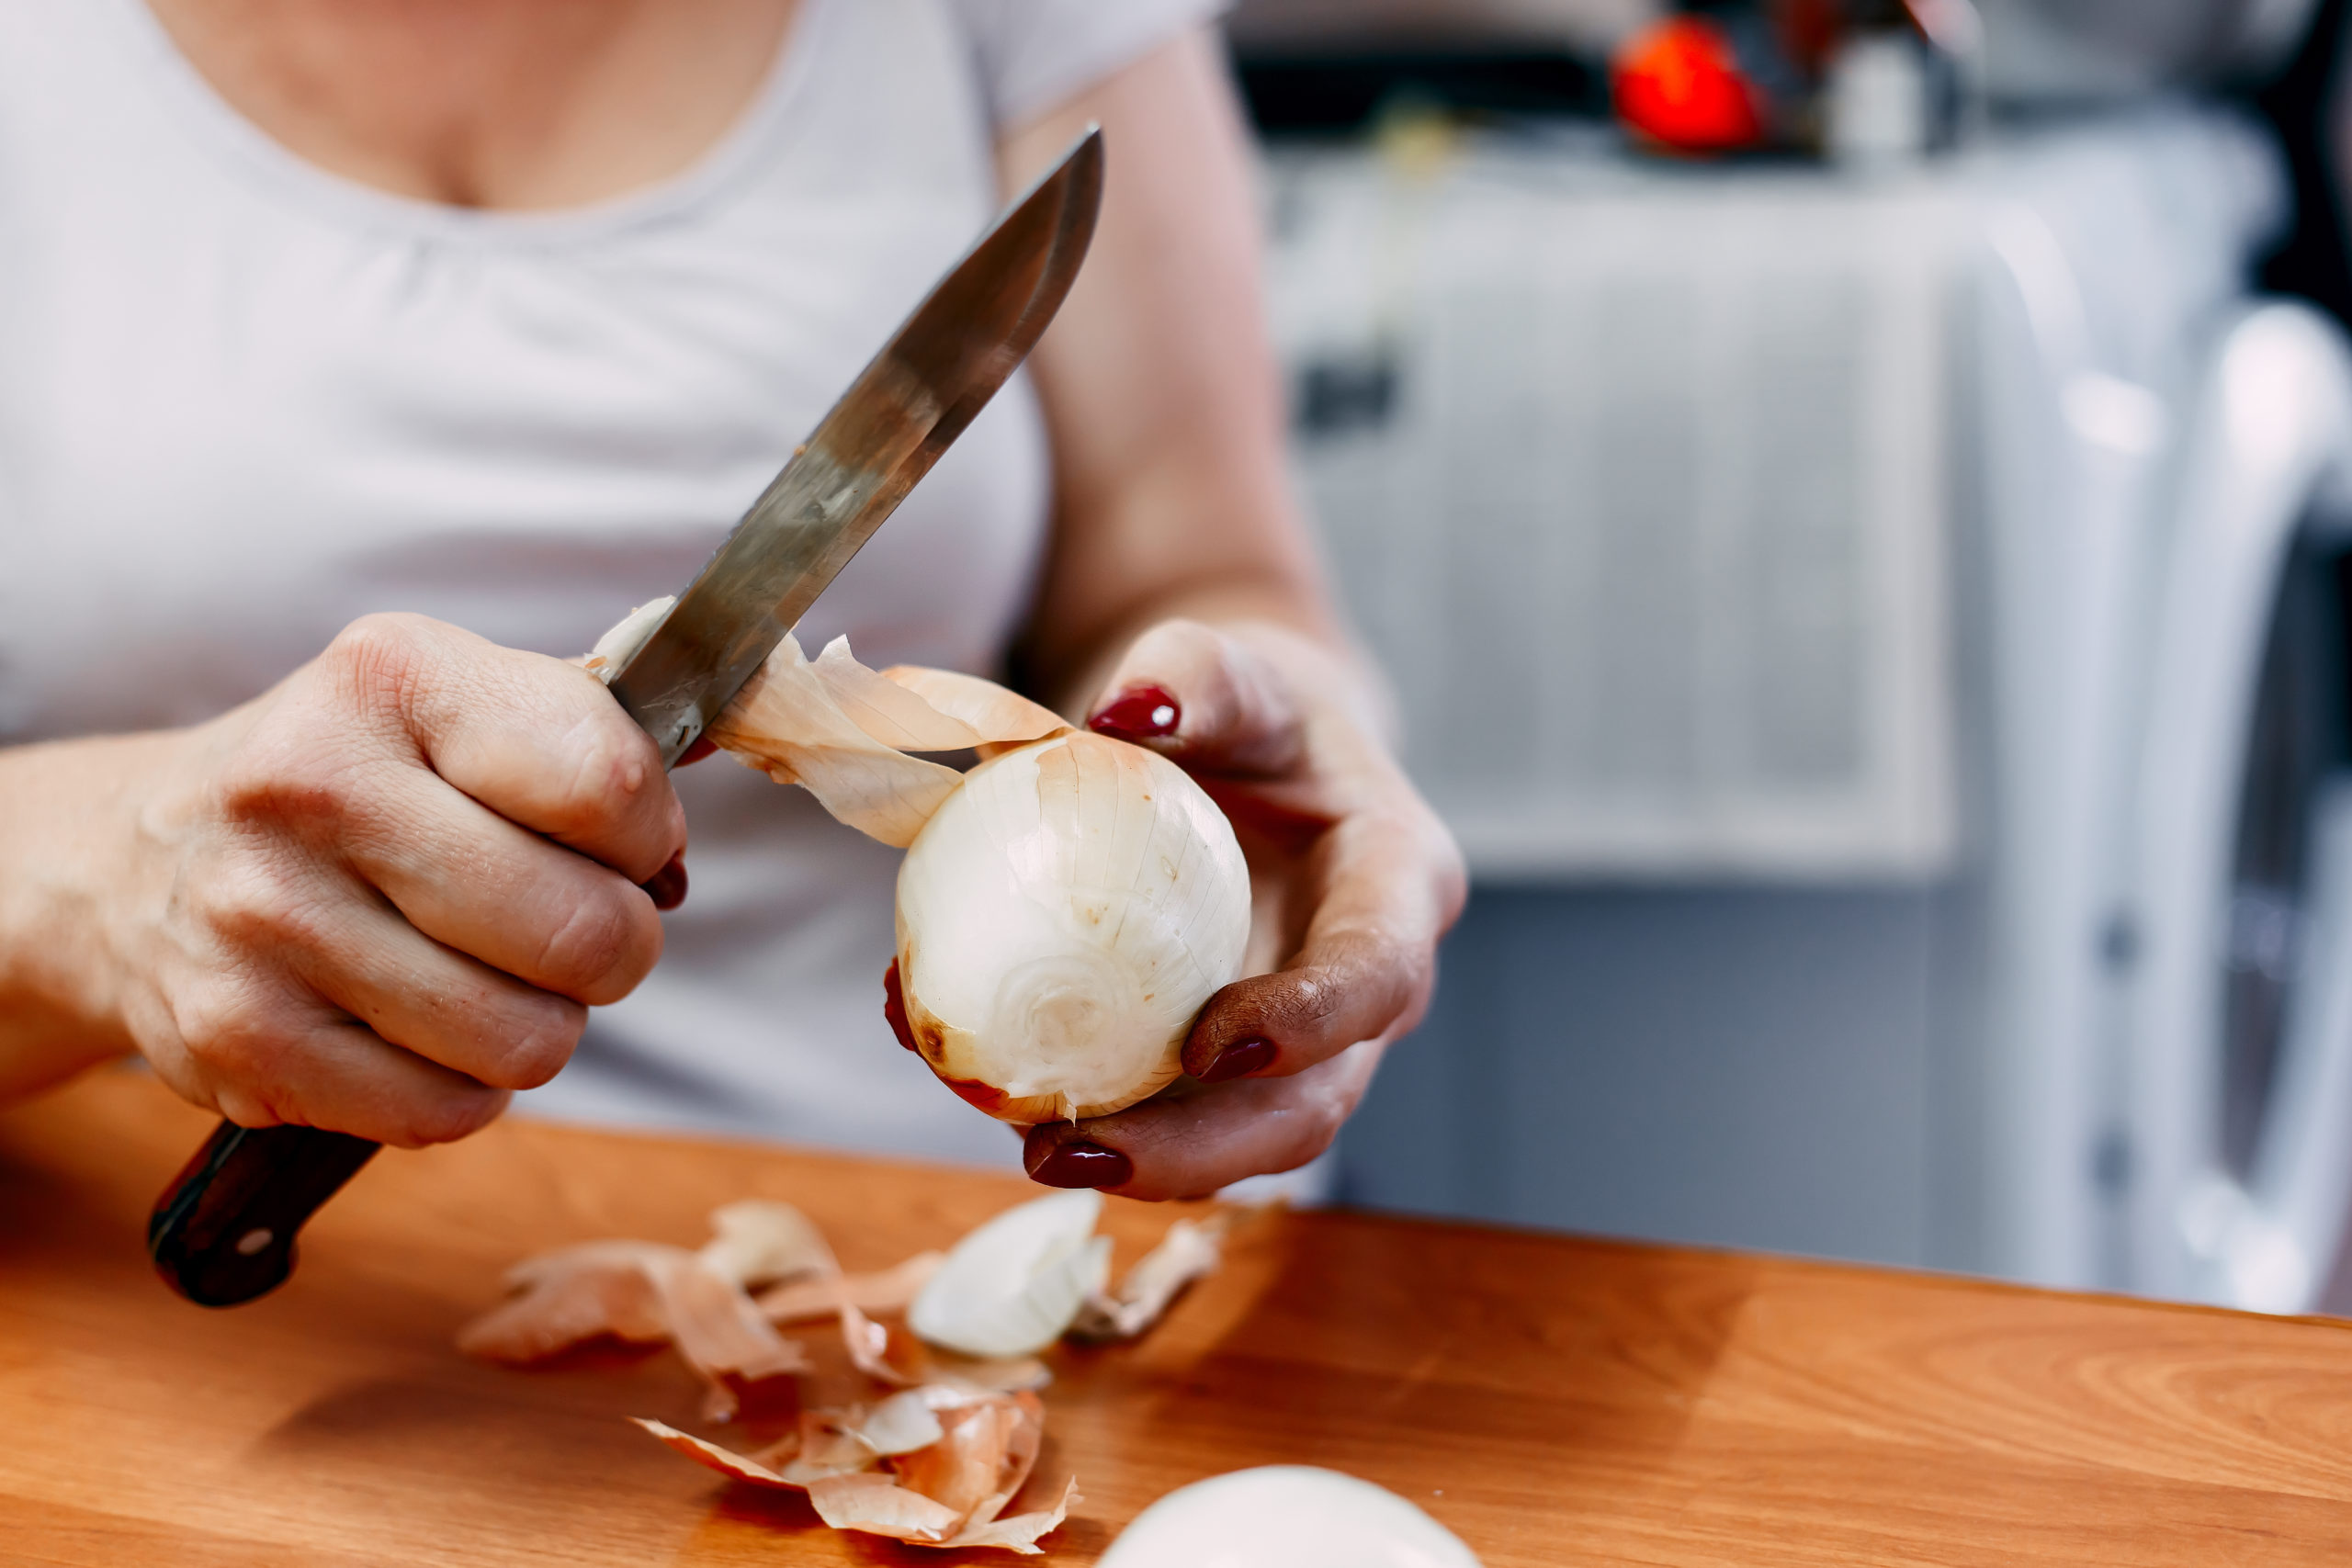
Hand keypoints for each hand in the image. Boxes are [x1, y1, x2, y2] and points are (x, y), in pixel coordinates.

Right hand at [101, 614, 682, 1145]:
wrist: (136, 860)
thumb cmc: (355, 781)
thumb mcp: (457, 705)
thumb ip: (593, 740)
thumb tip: (712, 787)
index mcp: (395, 677)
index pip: (610, 783)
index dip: (650, 836)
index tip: (620, 844)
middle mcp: (312, 785)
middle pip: (582, 931)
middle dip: (615, 947)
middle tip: (574, 931)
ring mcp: (263, 917)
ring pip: (525, 1039)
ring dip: (541, 1025)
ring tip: (489, 976)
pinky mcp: (236, 1038)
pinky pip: (444, 1113)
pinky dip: (464, 1088)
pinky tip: (421, 1030)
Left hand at [1019, 619, 1465, 1199]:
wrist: (1241, 748)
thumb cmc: (1249, 705)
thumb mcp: (1233, 666)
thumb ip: (1194, 674)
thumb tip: (1126, 715)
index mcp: (1397, 885)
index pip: (1378, 973)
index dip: (1311, 1025)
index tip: (1212, 1045)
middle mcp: (1366, 989)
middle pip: (1311, 1105)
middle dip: (1202, 1152)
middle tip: (1076, 1150)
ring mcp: (1301, 1045)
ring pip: (1238, 1137)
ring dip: (1139, 1161)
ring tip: (1026, 1148)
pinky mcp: (1225, 1069)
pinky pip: (1167, 1111)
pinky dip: (1083, 1110)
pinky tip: (982, 1083)